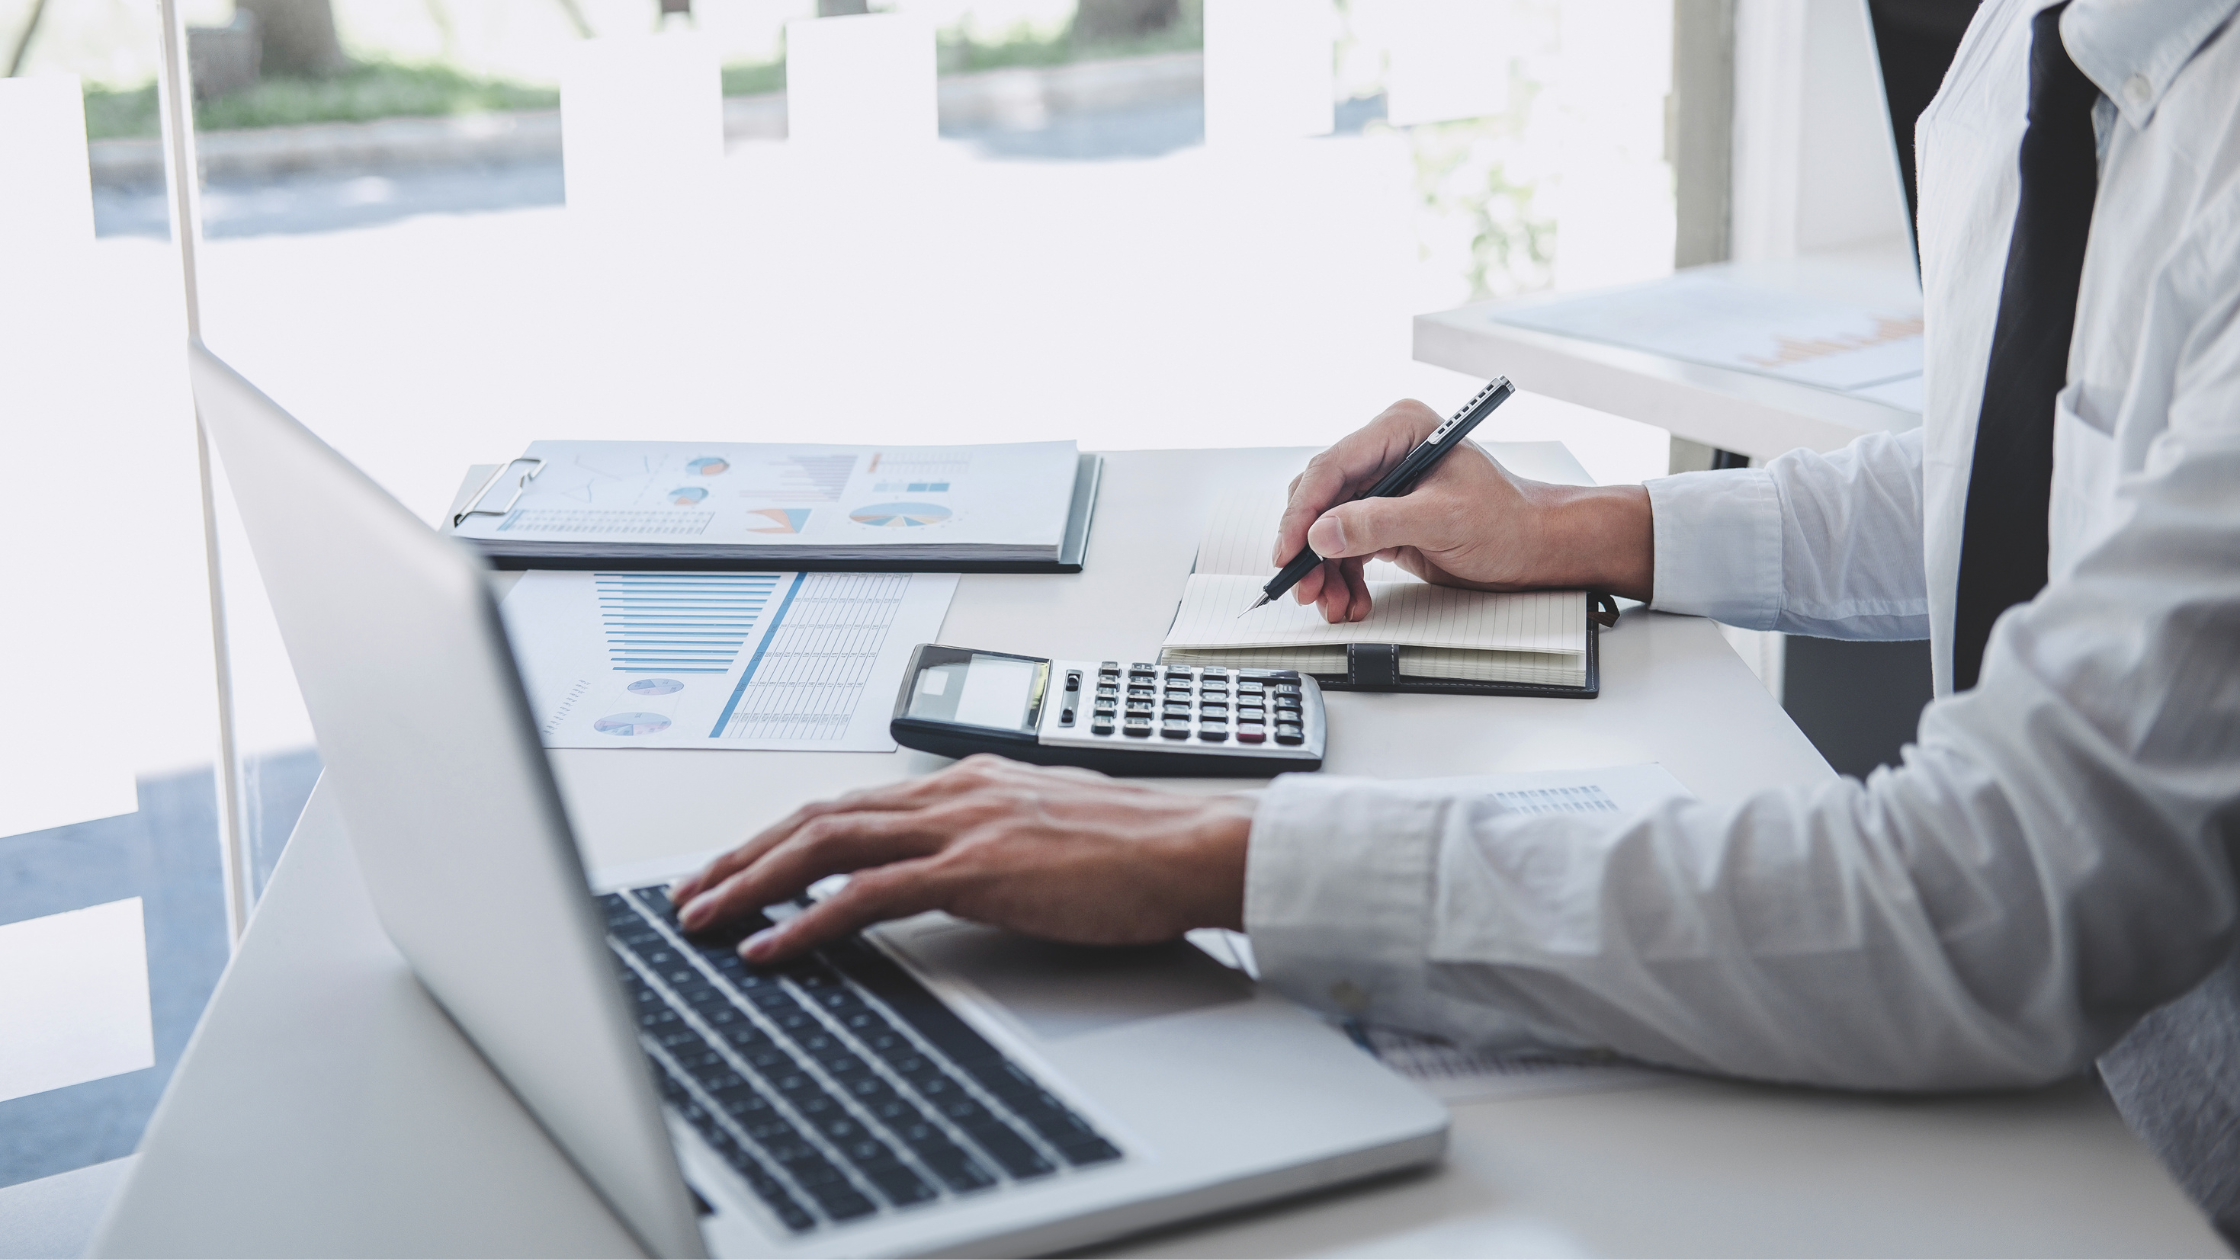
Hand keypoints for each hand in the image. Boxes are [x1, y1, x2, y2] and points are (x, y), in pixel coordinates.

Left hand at [667, 756, 1255, 962]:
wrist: (1196, 845)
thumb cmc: (1142, 849)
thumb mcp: (1050, 831)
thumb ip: (996, 840)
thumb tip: (959, 870)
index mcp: (968, 780)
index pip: (852, 803)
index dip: (782, 833)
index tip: (740, 863)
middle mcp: (953, 791)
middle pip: (819, 815)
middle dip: (743, 855)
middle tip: (692, 892)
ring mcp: (960, 825)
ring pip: (826, 845)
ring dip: (754, 882)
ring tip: (707, 919)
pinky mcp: (974, 869)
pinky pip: (866, 896)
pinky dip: (807, 921)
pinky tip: (772, 947)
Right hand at [1274, 398, 1654, 622]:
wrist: (1537, 549)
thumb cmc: (1508, 522)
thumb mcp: (1443, 521)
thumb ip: (1378, 524)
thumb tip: (1321, 532)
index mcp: (1399, 430)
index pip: (1331, 468)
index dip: (1302, 513)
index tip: (1289, 552)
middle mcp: (1386, 452)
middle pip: (1321, 499)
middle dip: (1312, 550)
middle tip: (1305, 588)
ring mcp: (1384, 486)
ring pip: (1328, 529)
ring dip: (1326, 572)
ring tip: (1335, 605)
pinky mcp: (1385, 518)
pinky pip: (1346, 547)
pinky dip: (1343, 577)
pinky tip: (1350, 600)